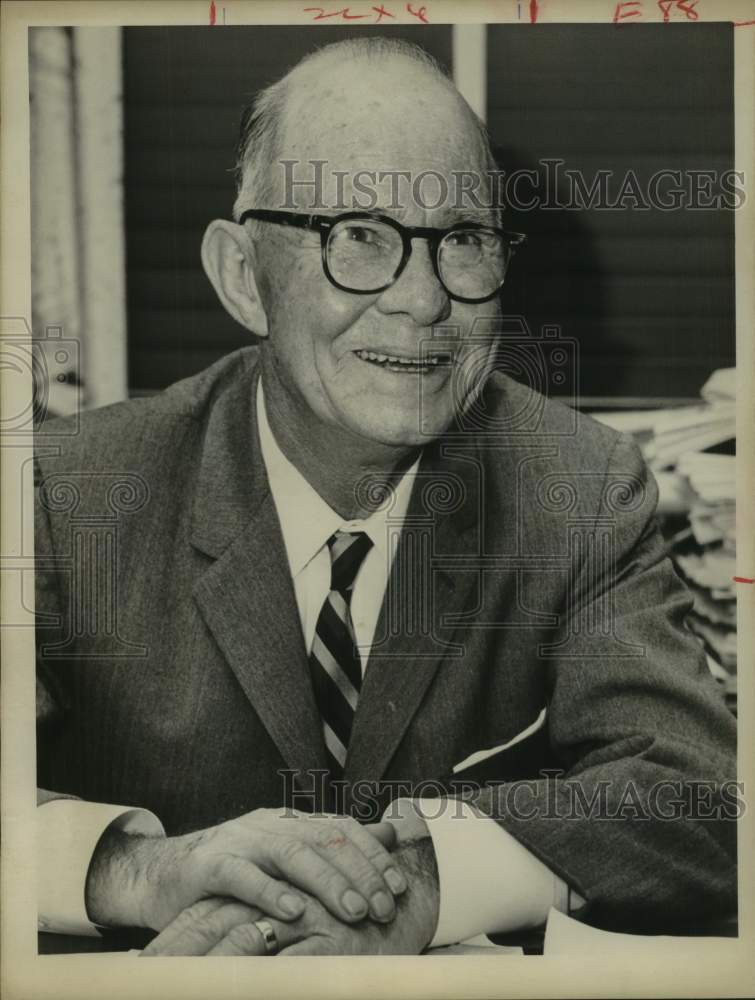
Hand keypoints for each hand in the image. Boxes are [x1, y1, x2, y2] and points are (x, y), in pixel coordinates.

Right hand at [86, 808, 405, 931]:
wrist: (162, 874)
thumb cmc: (232, 873)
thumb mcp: (283, 859)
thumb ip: (331, 848)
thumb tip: (388, 835)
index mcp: (290, 823)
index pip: (342, 828)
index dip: (374, 855)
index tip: (398, 887)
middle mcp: (269, 825)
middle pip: (324, 838)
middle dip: (360, 873)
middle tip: (383, 908)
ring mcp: (239, 841)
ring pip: (291, 852)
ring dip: (328, 882)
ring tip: (354, 910)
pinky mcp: (209, 864)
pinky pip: (243, 875)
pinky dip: (270, 891)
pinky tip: (293, 910)